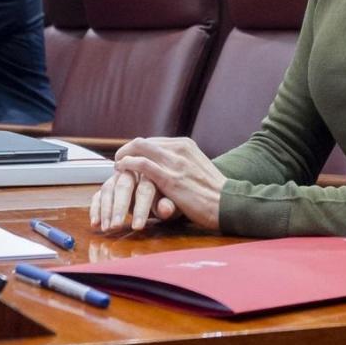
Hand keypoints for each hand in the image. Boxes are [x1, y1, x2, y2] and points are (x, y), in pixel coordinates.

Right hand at [90, 169, 179, 234]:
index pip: (145, 189)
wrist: (163, 188)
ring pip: (108, 189)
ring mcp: (119, 178)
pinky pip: (98, 195)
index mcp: (152, 174)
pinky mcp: (109, 186)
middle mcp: (134, 172)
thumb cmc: (170, 197)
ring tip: (107, 228)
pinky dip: (95, 209)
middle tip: (116, 226)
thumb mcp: (174, 203)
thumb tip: (166, 210)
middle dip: (119, 207)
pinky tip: (95, 223)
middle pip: (124, 185)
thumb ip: (169, 206)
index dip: (141, 208)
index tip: (138, 227)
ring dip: (106, 210)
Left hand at [91, 137, 226, 234]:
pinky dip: (128, 165)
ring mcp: (174, 162)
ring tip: (117, 166)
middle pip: (143, 142)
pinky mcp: (170, 178)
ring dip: (123, 156)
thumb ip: (181, 163)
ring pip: (139, 148)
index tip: (130, 158)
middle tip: (119, 161)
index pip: (153, 141)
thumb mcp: (197, 168)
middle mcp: (179, 148)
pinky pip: (142, 165)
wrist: (228, 204)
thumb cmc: (212, 192)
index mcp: (186, 145)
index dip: (138, 149)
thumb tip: (166, 166)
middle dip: (127, 149)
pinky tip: (121, 170)